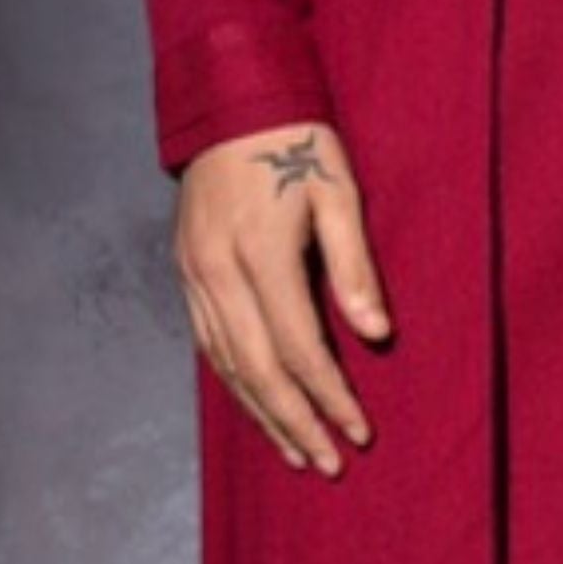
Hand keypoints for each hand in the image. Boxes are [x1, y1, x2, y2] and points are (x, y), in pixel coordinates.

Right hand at [173, 120, 391, 474]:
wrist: (227, 99)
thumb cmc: (296, 140)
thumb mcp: (339, 191)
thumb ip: (355, 267)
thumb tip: (376, 334)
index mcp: (261, 254)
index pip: (300, 348)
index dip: (331, 397)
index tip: (361, 432)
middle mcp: (219, 274)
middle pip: (259, 370)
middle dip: (296, 423)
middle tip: (329, 463)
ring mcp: (196, 275)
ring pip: (228, 365)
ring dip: (262, 414)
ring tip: (296, 452)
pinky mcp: (186, 272)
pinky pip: (209, 344)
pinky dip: (235, 383)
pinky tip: (256, 406)